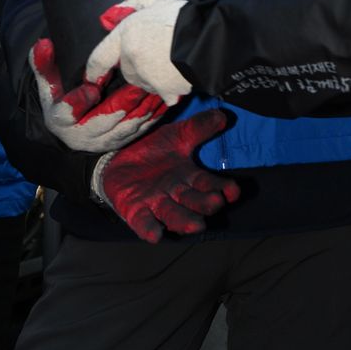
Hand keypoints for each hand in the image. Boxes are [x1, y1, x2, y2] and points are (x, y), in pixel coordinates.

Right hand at [29, 38, 167, 152]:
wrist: (70, 129)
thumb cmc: (59, 99)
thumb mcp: (47, 83)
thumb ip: (43, 64)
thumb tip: (42, 44)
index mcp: (60, 121)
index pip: (67, 112)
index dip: (79, 101)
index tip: (91, 88)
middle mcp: (82, 137)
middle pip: (104, 120)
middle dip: (122, 103)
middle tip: (137, 84)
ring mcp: (103, 143)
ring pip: (126, 128)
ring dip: (142, 109)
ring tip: (155, 89)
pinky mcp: (121, 144)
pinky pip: (140, 131)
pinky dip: (152, 117)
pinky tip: (162, 100)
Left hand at [86, 0, 190, 104]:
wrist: (209, 34)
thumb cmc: (183, 15)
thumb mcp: (156, 1)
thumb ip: (131, 6)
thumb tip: (110, 15)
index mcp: (126, 34)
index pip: (100, 57)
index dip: (94, 69)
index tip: (92, 78)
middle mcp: (131, 57)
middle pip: (127, 71)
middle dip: (138, 66)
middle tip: (159, 53)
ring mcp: (147, 76)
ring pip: (145, 83)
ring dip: (154, 77)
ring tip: (173, 62)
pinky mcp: (164, 90)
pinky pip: (164, 94)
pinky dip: (171, 90)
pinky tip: (181, 78)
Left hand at [96, 109, 239, 242]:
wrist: (117, 157)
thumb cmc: (152, 150)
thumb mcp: (176, 135)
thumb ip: (199, 127)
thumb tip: (222, 115)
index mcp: (188, 177)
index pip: (209, 184)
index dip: (222, 188)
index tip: (233, 190)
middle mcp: (175, 194)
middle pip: (194, 202)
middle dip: (206, 204)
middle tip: (216, 202)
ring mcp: (155, 204)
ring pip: (174, 216)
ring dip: (185, 221)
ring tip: (196, 225)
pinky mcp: (135, 211)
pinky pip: (144, 223)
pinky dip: (150, 229)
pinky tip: (156, 234)